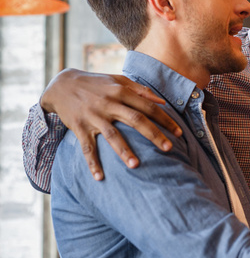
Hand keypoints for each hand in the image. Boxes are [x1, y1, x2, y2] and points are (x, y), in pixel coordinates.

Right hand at [40, 69, 180, 179]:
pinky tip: (100, 177)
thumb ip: (140, 90)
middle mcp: (109, 104)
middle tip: (169, 149)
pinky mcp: (79, 127)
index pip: (148, 107)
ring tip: (136, 166)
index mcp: (121, 92)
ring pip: (112, 136)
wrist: (62, 84)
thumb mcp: (118, 80)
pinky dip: (92, 163)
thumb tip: (162, 102)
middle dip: (154, 135)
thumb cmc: (96, 83)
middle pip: (136, 120)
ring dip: (124, 151)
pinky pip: (87, 148)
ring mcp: (93, 117)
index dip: (165, 119)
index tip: (179, 133)